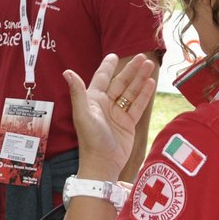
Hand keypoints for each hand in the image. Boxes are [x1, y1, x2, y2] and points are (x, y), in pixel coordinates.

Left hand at [62, 53, 156, 177]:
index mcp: (93, 100)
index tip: (114, 55)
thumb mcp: (83, 114)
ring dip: (140, 79)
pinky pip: (137, 105)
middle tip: (141, 57)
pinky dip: (144, 94)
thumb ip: (77, 92)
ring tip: (149, 65)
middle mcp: (105, 105)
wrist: (103, 164)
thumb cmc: (90, 140)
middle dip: (131, 70)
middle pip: (120, 82)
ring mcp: (118, 114)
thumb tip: (67, 72)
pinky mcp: (128, 123)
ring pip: (131, 92)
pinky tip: (151, 83)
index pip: (102, 78)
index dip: (108, 66)